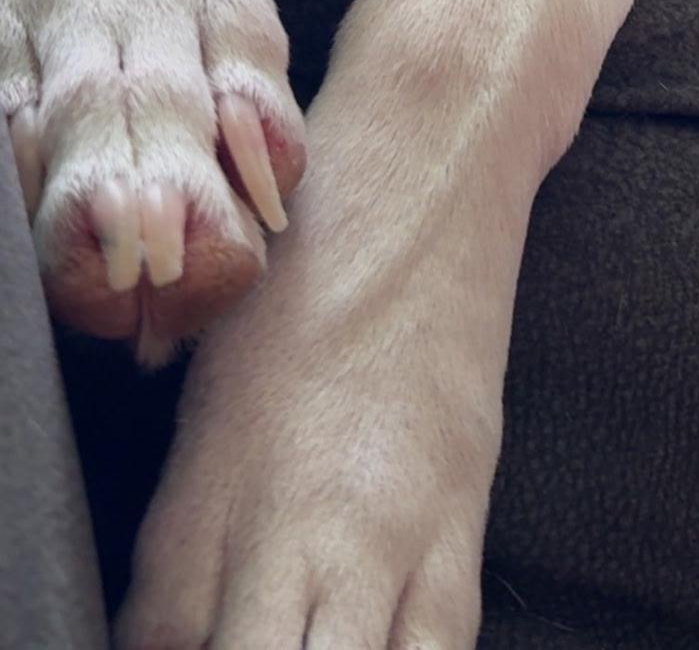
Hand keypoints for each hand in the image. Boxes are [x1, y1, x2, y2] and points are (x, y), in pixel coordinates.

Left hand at [117, 143, 513, 649]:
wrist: (421, 170)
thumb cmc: (304, 266)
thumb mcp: (205, 398)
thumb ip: (179, 538)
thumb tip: (162, 637)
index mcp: (201, 496)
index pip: (160, 649)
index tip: (179, 645)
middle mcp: (289, 529)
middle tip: (252, 641)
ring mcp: (386, 529)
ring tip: (323, 644)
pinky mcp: (464, 512)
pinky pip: (442, 644)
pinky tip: (387, 649)